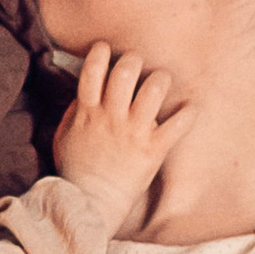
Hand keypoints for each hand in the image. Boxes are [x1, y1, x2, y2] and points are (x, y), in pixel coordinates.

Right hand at [53, 43, 185, 230]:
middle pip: (126, 71)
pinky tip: (190, 108)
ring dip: (160, 79)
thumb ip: (74, 112)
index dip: (100, 52)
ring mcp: (134, 132)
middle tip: (137, 64)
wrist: (90, 205)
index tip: (106, 48)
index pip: (92, 70)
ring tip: (161, 81)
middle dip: (133, 60)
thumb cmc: (75, 172)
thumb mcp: (65, 137)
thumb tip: (87, 92)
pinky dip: (188, 113)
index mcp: (87, 112)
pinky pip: (177, 125)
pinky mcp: (153, 150)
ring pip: (153, 90)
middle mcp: (112, 117)